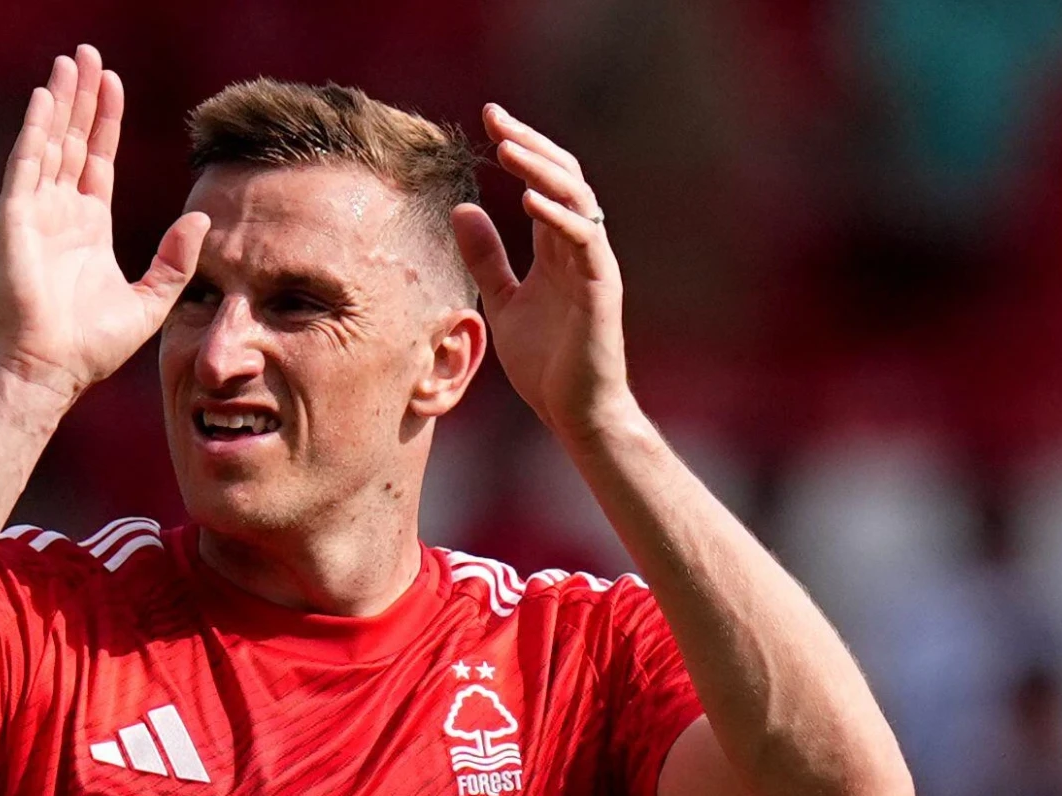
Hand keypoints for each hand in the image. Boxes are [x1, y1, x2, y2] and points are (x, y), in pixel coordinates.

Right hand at [0, 45, 210, 401]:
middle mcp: (60, 213)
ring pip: (50, 143)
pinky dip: (34, 132)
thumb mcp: (151, 300)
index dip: (105, 121)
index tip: (113, 82)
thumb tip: (203, 221)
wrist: (53, 370)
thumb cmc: (93, 346)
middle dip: (81, 98)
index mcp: (88, 227)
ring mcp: (36, 214)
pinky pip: (26, 166)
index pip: (98, 159)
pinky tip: (45, 99)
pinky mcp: (16, 221)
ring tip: (69, 61)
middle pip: (72, 140)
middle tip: (87, 54)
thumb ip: (175, 261)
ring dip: (59, 102)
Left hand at [451, 105, 632, 439]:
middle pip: (563, 177)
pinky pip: (583, 241)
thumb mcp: (503, 301)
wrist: (575, 413)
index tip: (488, 120)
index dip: (521, 149)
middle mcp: (579, 248)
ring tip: (508, 148)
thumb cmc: (546, 364)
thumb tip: (460, 209)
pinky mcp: (600, 289)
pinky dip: (557, 217)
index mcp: (557, 249)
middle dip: (530, 143)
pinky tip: (528, 200)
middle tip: (494, 117)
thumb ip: (486, 257)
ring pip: (577, 199)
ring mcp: (593, 265)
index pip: (543, 182)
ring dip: (542, 170)